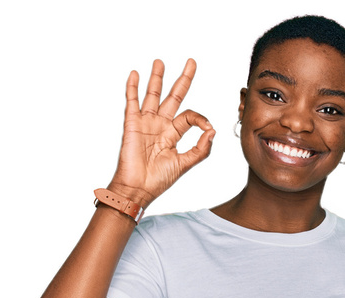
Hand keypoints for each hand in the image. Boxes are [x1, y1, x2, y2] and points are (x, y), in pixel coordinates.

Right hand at [109, 58, 214, 207]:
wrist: (138, 188)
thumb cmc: (159, 180)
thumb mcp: (185, 164)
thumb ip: (201, 149)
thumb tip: (213, 131)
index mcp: (173, 134)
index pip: (190, 116)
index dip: (200, 118)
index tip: (207, 127)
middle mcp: (160, 125)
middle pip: (173, 97)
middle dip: (183, 80)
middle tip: (191, 62)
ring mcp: (146, 122)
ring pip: (153, 94)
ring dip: (157, 78)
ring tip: (160, 62)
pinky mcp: (132, 124)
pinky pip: (132, 102)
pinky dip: (132, 88)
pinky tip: (135, 74)